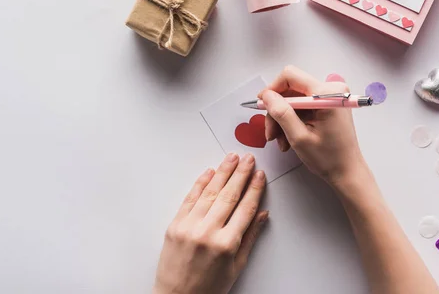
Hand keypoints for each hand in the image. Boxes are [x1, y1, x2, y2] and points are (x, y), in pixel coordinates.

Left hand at [153, 153, 267, 293]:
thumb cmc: (208, 288)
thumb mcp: (236, 266)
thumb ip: (250, 237)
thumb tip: (263, 214)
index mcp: (226, 244)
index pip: (245, 208)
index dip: (254, 189)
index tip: (260, 175)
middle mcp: (207, 232)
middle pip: (229, 195)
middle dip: (241, 174)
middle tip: (249, 159)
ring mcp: (189, 227)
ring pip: (210, 192)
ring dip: (222, 172)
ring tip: (232, 158)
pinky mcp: (174, 225)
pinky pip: (189, 198)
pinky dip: (200, 183)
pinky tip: (209, 172)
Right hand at [259, 66, 364, 184]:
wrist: (347, 172)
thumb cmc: (329, 158)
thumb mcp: (299, 137)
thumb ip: (281, 113)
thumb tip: (266, 95)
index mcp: (327, 94)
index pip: (290, 76)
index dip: (272, 89)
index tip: (262, 105)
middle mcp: (330, 90)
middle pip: (291, 89)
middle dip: (277, 111)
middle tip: (271, 133)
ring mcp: (330, 97)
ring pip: (293, 100)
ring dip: (282, 119)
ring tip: (281, 141)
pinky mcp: (327, 104)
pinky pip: (301, 107)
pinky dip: (292, 121)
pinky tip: (289, 139)